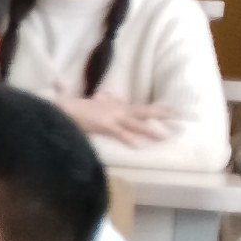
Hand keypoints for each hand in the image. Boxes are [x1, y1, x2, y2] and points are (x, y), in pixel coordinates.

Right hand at [59, 93, 176, 145]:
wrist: (61, 108)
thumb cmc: (72, 107)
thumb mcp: (89, 101)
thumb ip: (99, 98)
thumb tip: (103, 94)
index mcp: (114, 104)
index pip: (138, 107)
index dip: (156, 109)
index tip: (171, 110)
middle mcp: (117, 109)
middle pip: (144, 111)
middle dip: (162, 115)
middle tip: (179, 117)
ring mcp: (112, 117)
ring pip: (137, 123)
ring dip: (152, 130)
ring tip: (166, 136)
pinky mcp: (105, 126)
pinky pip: (120, 133)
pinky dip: (130, 139)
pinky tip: (139, 146)